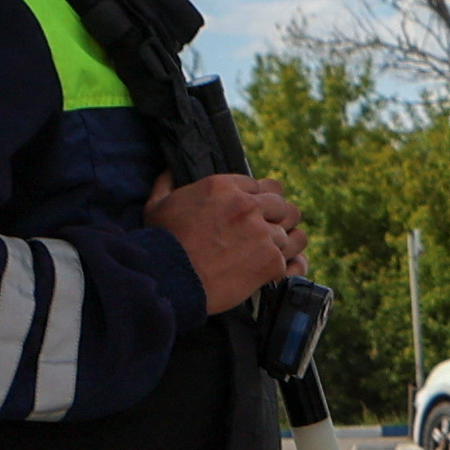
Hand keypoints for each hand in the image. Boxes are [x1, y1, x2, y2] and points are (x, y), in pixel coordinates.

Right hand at [147, 171, 304, 314]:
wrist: (168, 278)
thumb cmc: (161, 243)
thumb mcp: (157, 205)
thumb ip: (166, 183)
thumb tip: (170, 170)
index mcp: (224, 187)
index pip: (262, 186)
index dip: (259, 201)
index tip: (254, 214)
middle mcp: (248, 206)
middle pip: (284, 206)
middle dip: (278, 219)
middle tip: (268, 233)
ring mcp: (263, 233)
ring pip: (293, 234)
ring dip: (284, 245)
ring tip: (274, 253)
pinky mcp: (271, 261)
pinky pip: (293, 262)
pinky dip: (287, 269)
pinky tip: (280, 272)